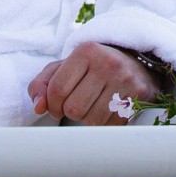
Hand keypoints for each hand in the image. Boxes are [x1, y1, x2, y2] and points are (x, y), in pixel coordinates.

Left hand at [28, 42, 158, 123]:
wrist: (135, 63)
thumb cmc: (93, 68)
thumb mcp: (65, 67)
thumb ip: (42, 84)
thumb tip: (38, 107)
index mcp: (86, 51)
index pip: (58, 88)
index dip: (51, 104)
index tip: (55, 107)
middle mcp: (107, 63)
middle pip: (74, 108)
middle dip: (69, 112)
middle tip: (75, 105)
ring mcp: (125, 80)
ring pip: (92, 120)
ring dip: (86, 119)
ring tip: (91, 106)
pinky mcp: (137, 96)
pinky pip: (110, 125)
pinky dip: (103, 123)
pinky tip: (106, 110)